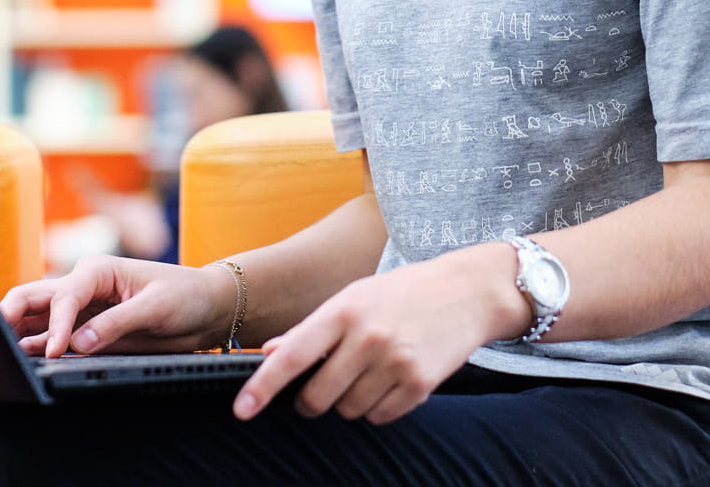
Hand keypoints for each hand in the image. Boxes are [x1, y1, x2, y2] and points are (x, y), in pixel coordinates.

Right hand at [0, 255, 232, 358]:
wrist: (204, 309)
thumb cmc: (184, 296)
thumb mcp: (155, 307)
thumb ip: (116, 324)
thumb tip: (76, 344)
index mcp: (97, 270)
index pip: (63, 297)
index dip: (54, 325)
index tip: (51, 351)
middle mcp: (81, 286)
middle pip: (32, 297)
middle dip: (8, 315)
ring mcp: (79, 309)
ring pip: (34, 318)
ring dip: (16, 334)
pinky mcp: (83, 330)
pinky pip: (49, 337)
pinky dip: (33, 347)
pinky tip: (20, 360)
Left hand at [234, 242, 522, 425]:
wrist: (467, 291)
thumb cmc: (402, 292)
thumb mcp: (354, 296)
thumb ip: (313, 327)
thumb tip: (271, 352)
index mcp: (344, 310)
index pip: (293, 356)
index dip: (262, 386)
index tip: (242, 410)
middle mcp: (368, 337)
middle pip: (316, 397)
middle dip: (311, 401)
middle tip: (321, 387)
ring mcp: (395, 363)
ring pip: (348, 411)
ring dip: (349, 401)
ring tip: (369, 371)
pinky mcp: (420, 385)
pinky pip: (379, 417)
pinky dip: (377, 407)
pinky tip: (391, 379)